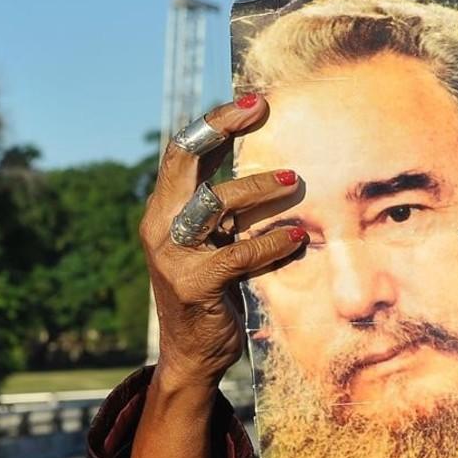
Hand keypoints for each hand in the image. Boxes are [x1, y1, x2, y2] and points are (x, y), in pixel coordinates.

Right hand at [141, 96, 305, 389]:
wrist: (193, 356)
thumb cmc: (214, 294)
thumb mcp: (218, 244)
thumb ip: (231, 213)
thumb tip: (278, 172)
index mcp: (164, 211)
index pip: (183, 152)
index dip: (215, 122)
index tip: (253, 100)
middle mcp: (160, 227)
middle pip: (186, 163)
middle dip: (222, 128)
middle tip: (263, 109)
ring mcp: (172, 257)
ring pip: (214, 204)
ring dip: (256, 189)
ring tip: (294, 181)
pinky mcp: (194, 286)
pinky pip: (237, 255)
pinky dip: (270, 244)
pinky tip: (298, 238)